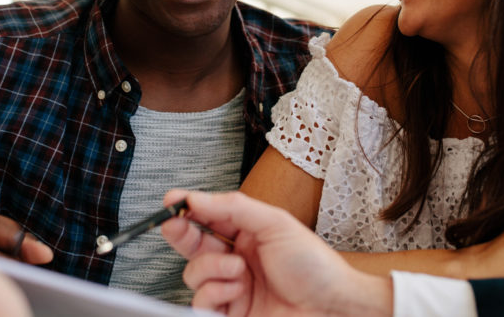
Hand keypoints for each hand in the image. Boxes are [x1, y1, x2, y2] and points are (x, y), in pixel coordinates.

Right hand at [161, 190, 392, 316]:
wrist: (332, 307)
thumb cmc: (314, 266)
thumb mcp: (275, 223)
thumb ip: (233, 208)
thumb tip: (197, 198)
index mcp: (247, 233)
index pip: (208, 217)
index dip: (187, 209)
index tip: (172, 202)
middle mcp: (236, 258)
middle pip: (192, 244)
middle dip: (182, 233)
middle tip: (176, 224)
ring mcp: (232, 287)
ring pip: (193, 274)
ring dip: (211, 268)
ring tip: (238, 270)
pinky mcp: (230, 313)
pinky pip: (201, 301)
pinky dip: (214, 293)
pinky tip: (236, 290)